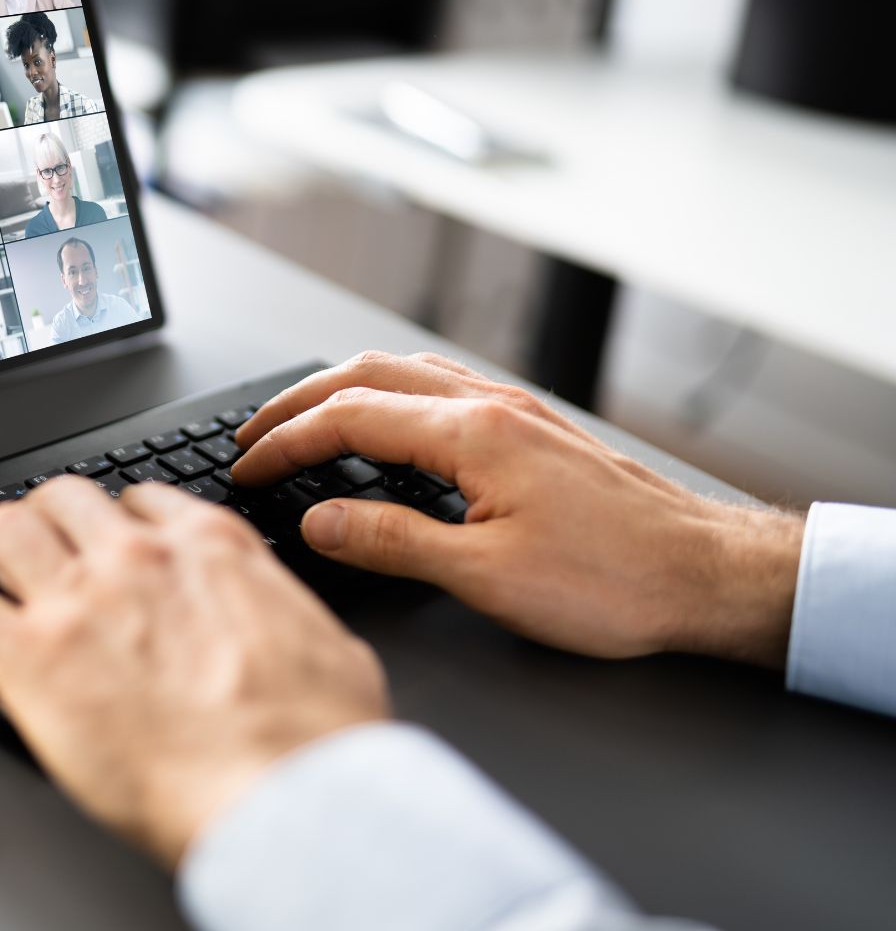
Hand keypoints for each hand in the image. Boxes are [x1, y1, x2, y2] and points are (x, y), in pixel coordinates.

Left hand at [0, 478, 387, 867]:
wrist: (282, 795)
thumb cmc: (314, 739)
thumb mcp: (326, 648)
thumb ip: (285, 618)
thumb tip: (286, 630)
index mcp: (209, 549)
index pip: (140, 502)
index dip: (112, 522)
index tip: (102, 541)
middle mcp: (135, 558)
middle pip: (62, 500)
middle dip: (40, 519)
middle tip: (27, 547)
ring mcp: (77, 601)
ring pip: (1, 530)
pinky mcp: (27, 656)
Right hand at [230, 351, 803, 667]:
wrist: (707, 574)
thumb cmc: (615, 581)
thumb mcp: (485, 576)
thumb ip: (390, 542)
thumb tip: (318, 520)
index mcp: (472, 434)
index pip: (348, 418)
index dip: (285, 442)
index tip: (246, 468)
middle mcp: (492, 407)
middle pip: (367, 375)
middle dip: (297, 403)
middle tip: (251, 435)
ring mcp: (515, 412)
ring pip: (405, 372)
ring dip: (341, 391)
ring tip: (301, 422)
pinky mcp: (533, 431)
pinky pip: (440, 388)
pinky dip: (388, 396)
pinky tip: (385, 426)